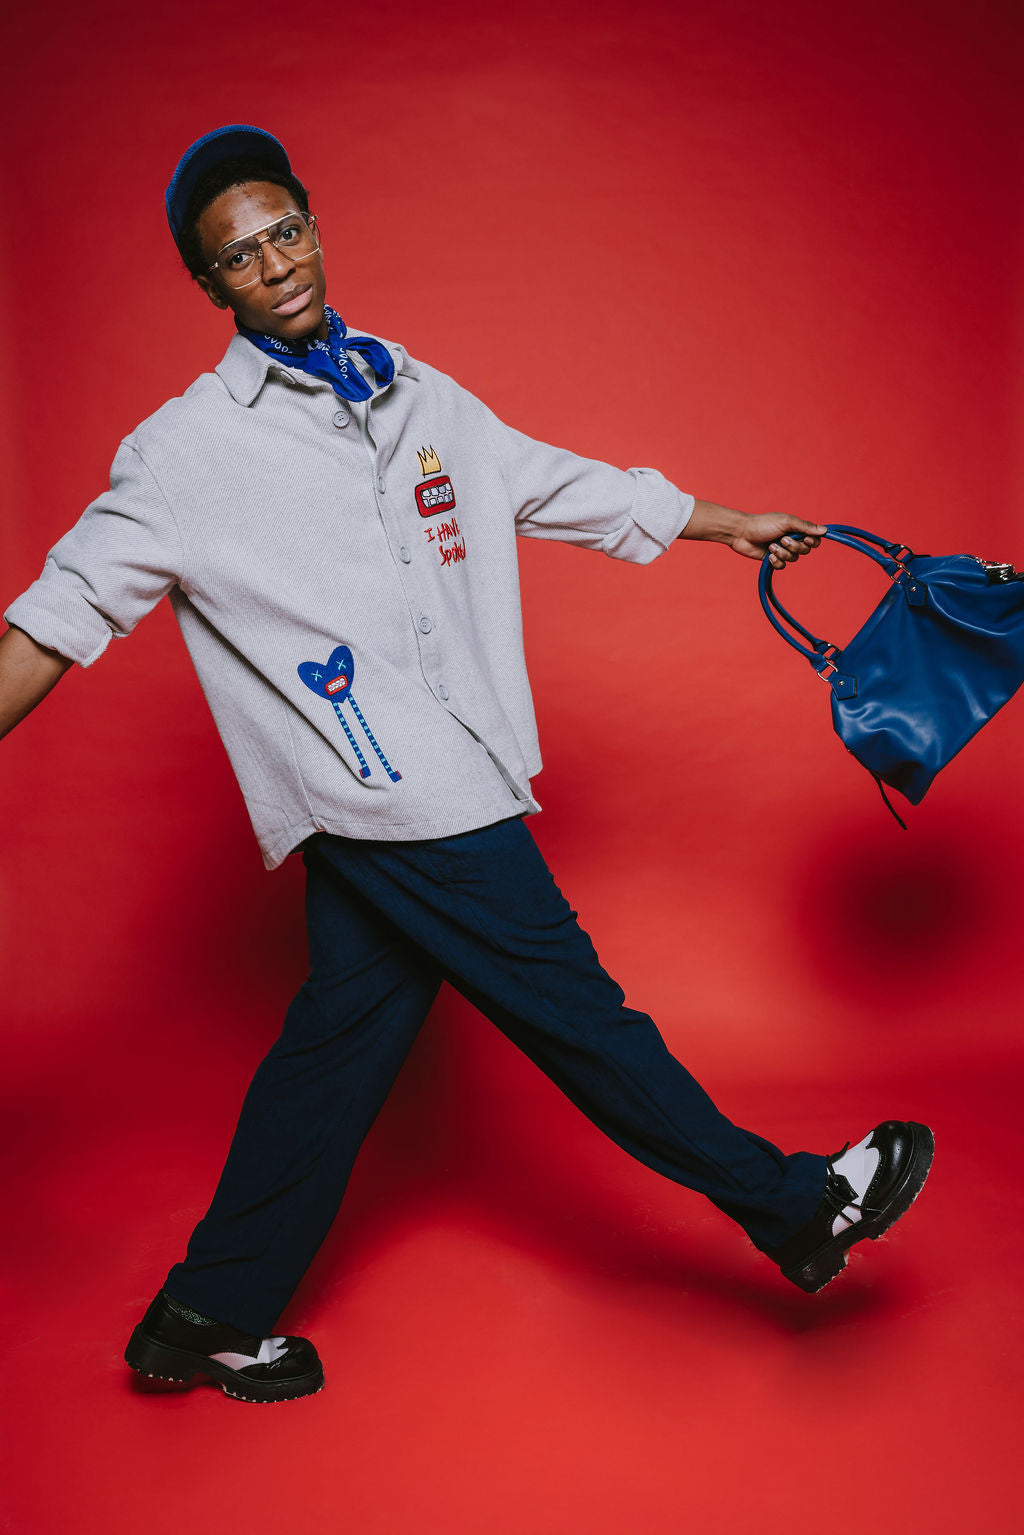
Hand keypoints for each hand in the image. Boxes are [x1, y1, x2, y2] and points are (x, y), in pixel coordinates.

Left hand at [679, 501, 826, 567]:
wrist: (742, 533)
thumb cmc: (762, 524)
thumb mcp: (786, 522)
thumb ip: (804, 526)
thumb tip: (824, 530)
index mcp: (796, 529)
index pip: (814, 539)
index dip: (813, 542)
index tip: (807, 539)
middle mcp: (791, 540)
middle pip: (805, 551)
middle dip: (794, 547)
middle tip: (782, 540)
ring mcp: (782, 550)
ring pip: (794, 559)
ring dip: (782, 553)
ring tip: (771, 546)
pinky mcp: (773, 559)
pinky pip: (782, 566)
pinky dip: (776, 562)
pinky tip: (768, 555)